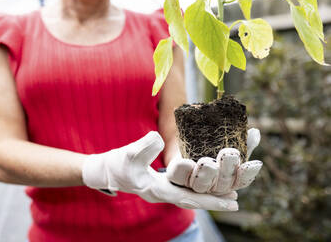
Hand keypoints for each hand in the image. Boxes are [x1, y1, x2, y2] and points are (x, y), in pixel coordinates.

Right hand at [82, 131, 238, 210]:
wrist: (105, 171)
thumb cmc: (116, 164)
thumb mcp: (128, 154)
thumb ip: (143, 148)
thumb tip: (159, 138)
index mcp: (157, 191)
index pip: (188, 199)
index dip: (210, 200)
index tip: (231, 201)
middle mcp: (163, 194)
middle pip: (193, 200)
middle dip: (214, 201)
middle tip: (236, 202)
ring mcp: (163, 191)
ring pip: (190, 195)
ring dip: (208, 195)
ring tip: (228, 194)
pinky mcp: (162, 185)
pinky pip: (184, 189)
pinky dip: (197, 187)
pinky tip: (206, 182)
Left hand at [166, 128, 262, 194]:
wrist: (185, 147)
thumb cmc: (211, 148)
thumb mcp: (226, 143)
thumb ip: (241, 141)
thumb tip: (255, 132)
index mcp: (228, 180)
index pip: (241, 181)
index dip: (247, 174)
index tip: (255, 163)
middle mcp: (212, 187)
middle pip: (222, 184)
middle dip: (226, 169)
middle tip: (228, 153)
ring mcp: (193, 185)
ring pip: (201, 185)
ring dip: (205, 174)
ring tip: (207, 162)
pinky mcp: (175, 178)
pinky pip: (179, 177)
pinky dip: (182, 171)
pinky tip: (186, 162)